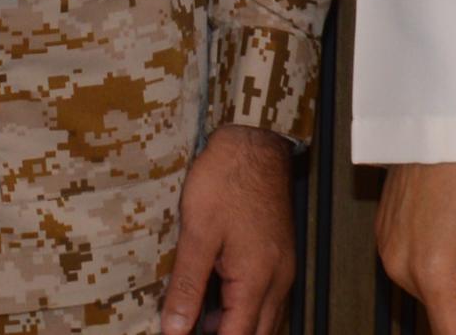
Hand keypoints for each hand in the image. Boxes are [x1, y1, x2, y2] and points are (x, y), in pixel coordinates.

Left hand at [161, 126, 297, 334]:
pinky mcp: (278, 257)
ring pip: (263, 320)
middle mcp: (277, 282)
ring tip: (196, 320)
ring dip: (234, 327)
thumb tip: (174, 330)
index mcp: (257, 281)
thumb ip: (186, 287)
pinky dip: (242, 309)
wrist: (254, 140)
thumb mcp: (198, 233)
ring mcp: (282, 269)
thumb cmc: (226, 180)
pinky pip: (266, 300)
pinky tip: (215, 299)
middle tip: (188, 330)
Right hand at [374, 160, 455, 334]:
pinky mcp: (384, 236)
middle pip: (448, 310)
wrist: (438, 121)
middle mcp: (400, 265)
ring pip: (434, 288)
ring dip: (454, 272)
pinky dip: (436, 255)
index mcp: (430, 270)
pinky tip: (447, 223)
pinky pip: (416, 266)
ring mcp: (388, 250)